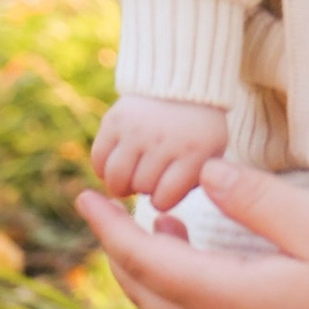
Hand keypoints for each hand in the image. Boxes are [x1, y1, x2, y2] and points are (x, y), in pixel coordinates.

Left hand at [76, 165, 308, 308]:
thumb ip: (259, 199)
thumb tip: (206, 174)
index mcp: (221, 298)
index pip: (141, 257)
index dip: (108, 225)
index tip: (86, 196)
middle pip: (142, 289)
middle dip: (121, 247)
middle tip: (115, 209)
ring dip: (151, 272)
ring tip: (165, 228)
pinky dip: (177, 300)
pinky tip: (202, 279)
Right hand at [93, 97, 230, 204]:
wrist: (182, 87)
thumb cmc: (196, 135)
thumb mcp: (210, 158)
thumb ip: (193, 187)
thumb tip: (162, 222)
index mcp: (195, 152)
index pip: (164, 198)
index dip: (162, 199)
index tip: (167, 189)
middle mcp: (165, 139)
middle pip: (140, 187)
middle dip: (144, 187)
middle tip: (151, 176)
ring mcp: (137, 128)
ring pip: (116, 178)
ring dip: (122, 184)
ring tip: (132, 177)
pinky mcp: (114, 119)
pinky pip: (98, 159)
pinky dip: (104, 168)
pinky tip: (119, 163)